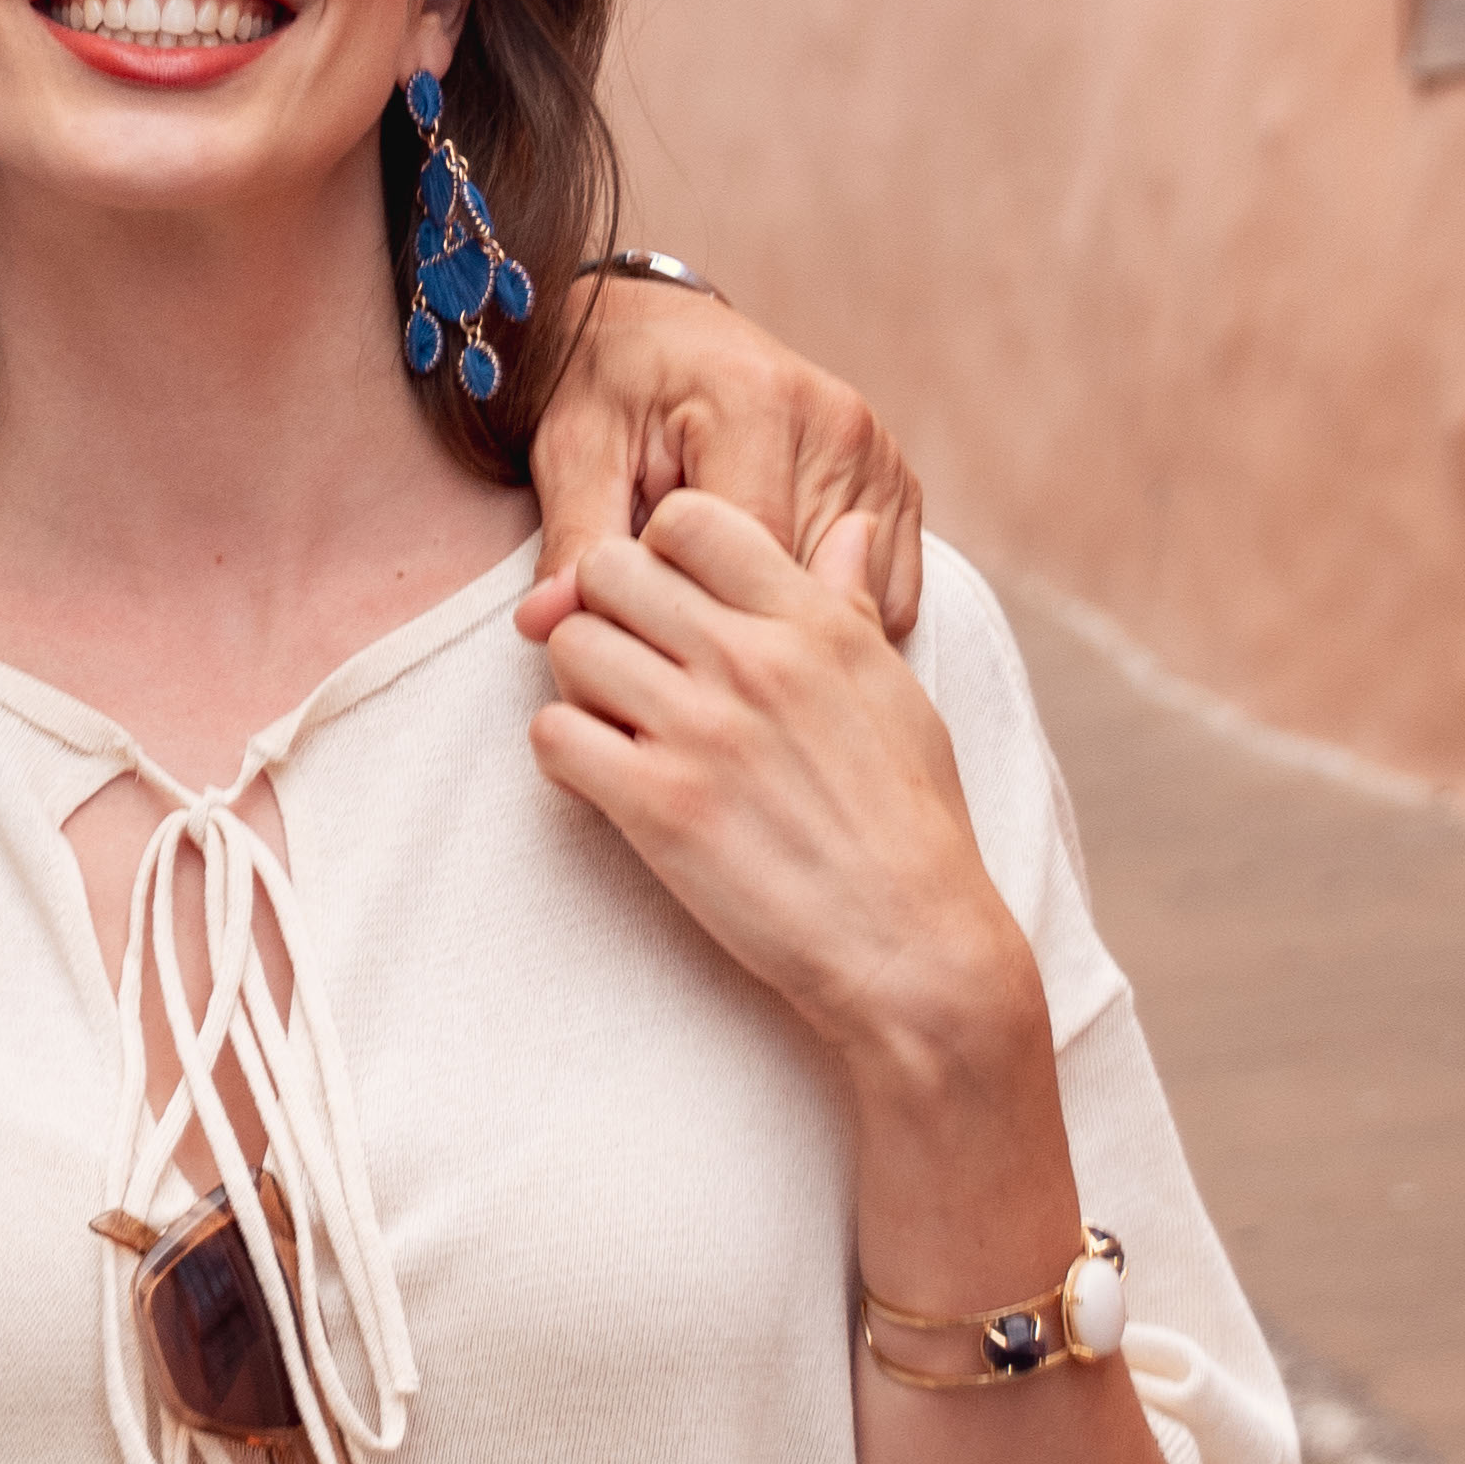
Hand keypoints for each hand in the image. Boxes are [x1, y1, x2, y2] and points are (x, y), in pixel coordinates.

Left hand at [525, 499, 1029, 1099]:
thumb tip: (846, 526)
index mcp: (813, 621)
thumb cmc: (910, 822)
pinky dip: (564, 757)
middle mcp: (753, 660)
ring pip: (569, 647)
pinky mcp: (659, 806)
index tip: (668, 601)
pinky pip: (553, 737)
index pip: (690, 518)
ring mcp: (702, 731)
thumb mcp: (895, 693)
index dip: (658, 552)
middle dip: (602, 610)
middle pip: (608, 571)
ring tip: (618, 727)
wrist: (911, 944)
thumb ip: (849, 603)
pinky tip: (605, 781)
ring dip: (578, 685)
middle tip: (628, 665)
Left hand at [526, 279, 925, 643]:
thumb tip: (544, 623)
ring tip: (723, 625)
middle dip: (740, 627)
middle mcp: (836, 423)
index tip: (647, 638)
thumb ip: (572, 539)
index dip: (693, 615)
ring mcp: (878, 453)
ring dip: (790, 627)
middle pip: (803, 582)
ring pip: (848, 594)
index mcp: (756, 402)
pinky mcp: (897, 482)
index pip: (744, 556)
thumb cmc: (607, 388)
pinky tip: (771, 611)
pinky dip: (829, 613)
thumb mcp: (574, 453)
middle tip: (679, 644)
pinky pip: (883, 591)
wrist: (655, 332)